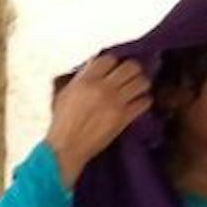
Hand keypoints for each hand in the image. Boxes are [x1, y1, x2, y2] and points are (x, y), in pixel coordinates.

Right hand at [46, 55, 150, 187]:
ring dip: (140, 85)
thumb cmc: (62, 122)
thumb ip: (80, 79)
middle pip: (131, 67)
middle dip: (132, 71)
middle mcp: (102, 88)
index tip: (113, 69)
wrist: (66, 147)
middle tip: (130, 77)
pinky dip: (143, 102)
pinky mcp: (124, 117)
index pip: (109, 59)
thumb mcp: (64, 95)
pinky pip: (144, 102)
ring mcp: (115, 102)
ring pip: (142, 82)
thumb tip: (93, 66)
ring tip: (135, 90)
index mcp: (85, 81)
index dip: (113, 63)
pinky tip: (136, 104)